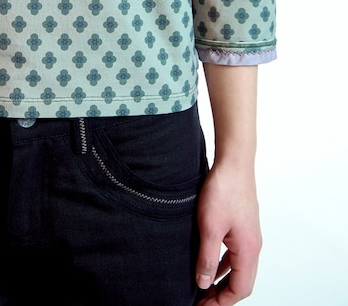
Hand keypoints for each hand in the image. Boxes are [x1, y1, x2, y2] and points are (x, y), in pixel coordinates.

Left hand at [195, 162, 261, 305]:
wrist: (234, 162)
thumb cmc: (224, 190)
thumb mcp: (209, 227)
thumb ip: (207, 257)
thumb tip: (203, 283)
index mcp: (248, 250)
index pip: (239, 289)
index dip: (221, 302)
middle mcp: (253, 245)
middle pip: (242, 282)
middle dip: (222, 295)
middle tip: (202, 302)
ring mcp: (249, 235)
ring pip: (238, 268)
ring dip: (223, 280)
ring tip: (204, 287)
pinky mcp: (242, 225)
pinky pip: (235, 253)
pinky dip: (223, 263)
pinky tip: (210, 262)